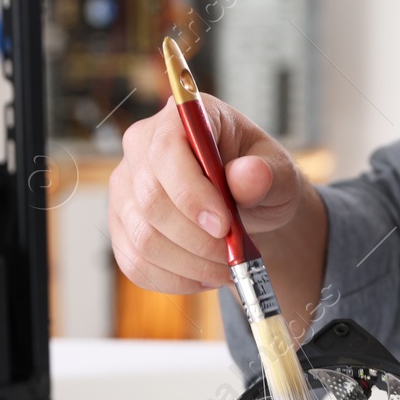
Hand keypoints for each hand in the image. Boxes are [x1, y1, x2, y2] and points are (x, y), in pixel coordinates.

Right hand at [109, 94, 313, 294]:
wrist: (247, 208)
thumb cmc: (259, 181)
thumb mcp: (278, 172)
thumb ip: (266, 174)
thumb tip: (249, 175)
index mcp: (180, 119)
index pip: (165, 151)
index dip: (191, 194)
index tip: (224, 226)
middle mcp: (141, 148)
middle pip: (150, 201)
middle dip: (197, 239)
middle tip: (233, 255)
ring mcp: (125, 189)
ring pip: (143, 239)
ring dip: (190, 264)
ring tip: (226, 267)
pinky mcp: (122, 227)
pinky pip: (136, 264)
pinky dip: (175, 280)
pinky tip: (203, 275)